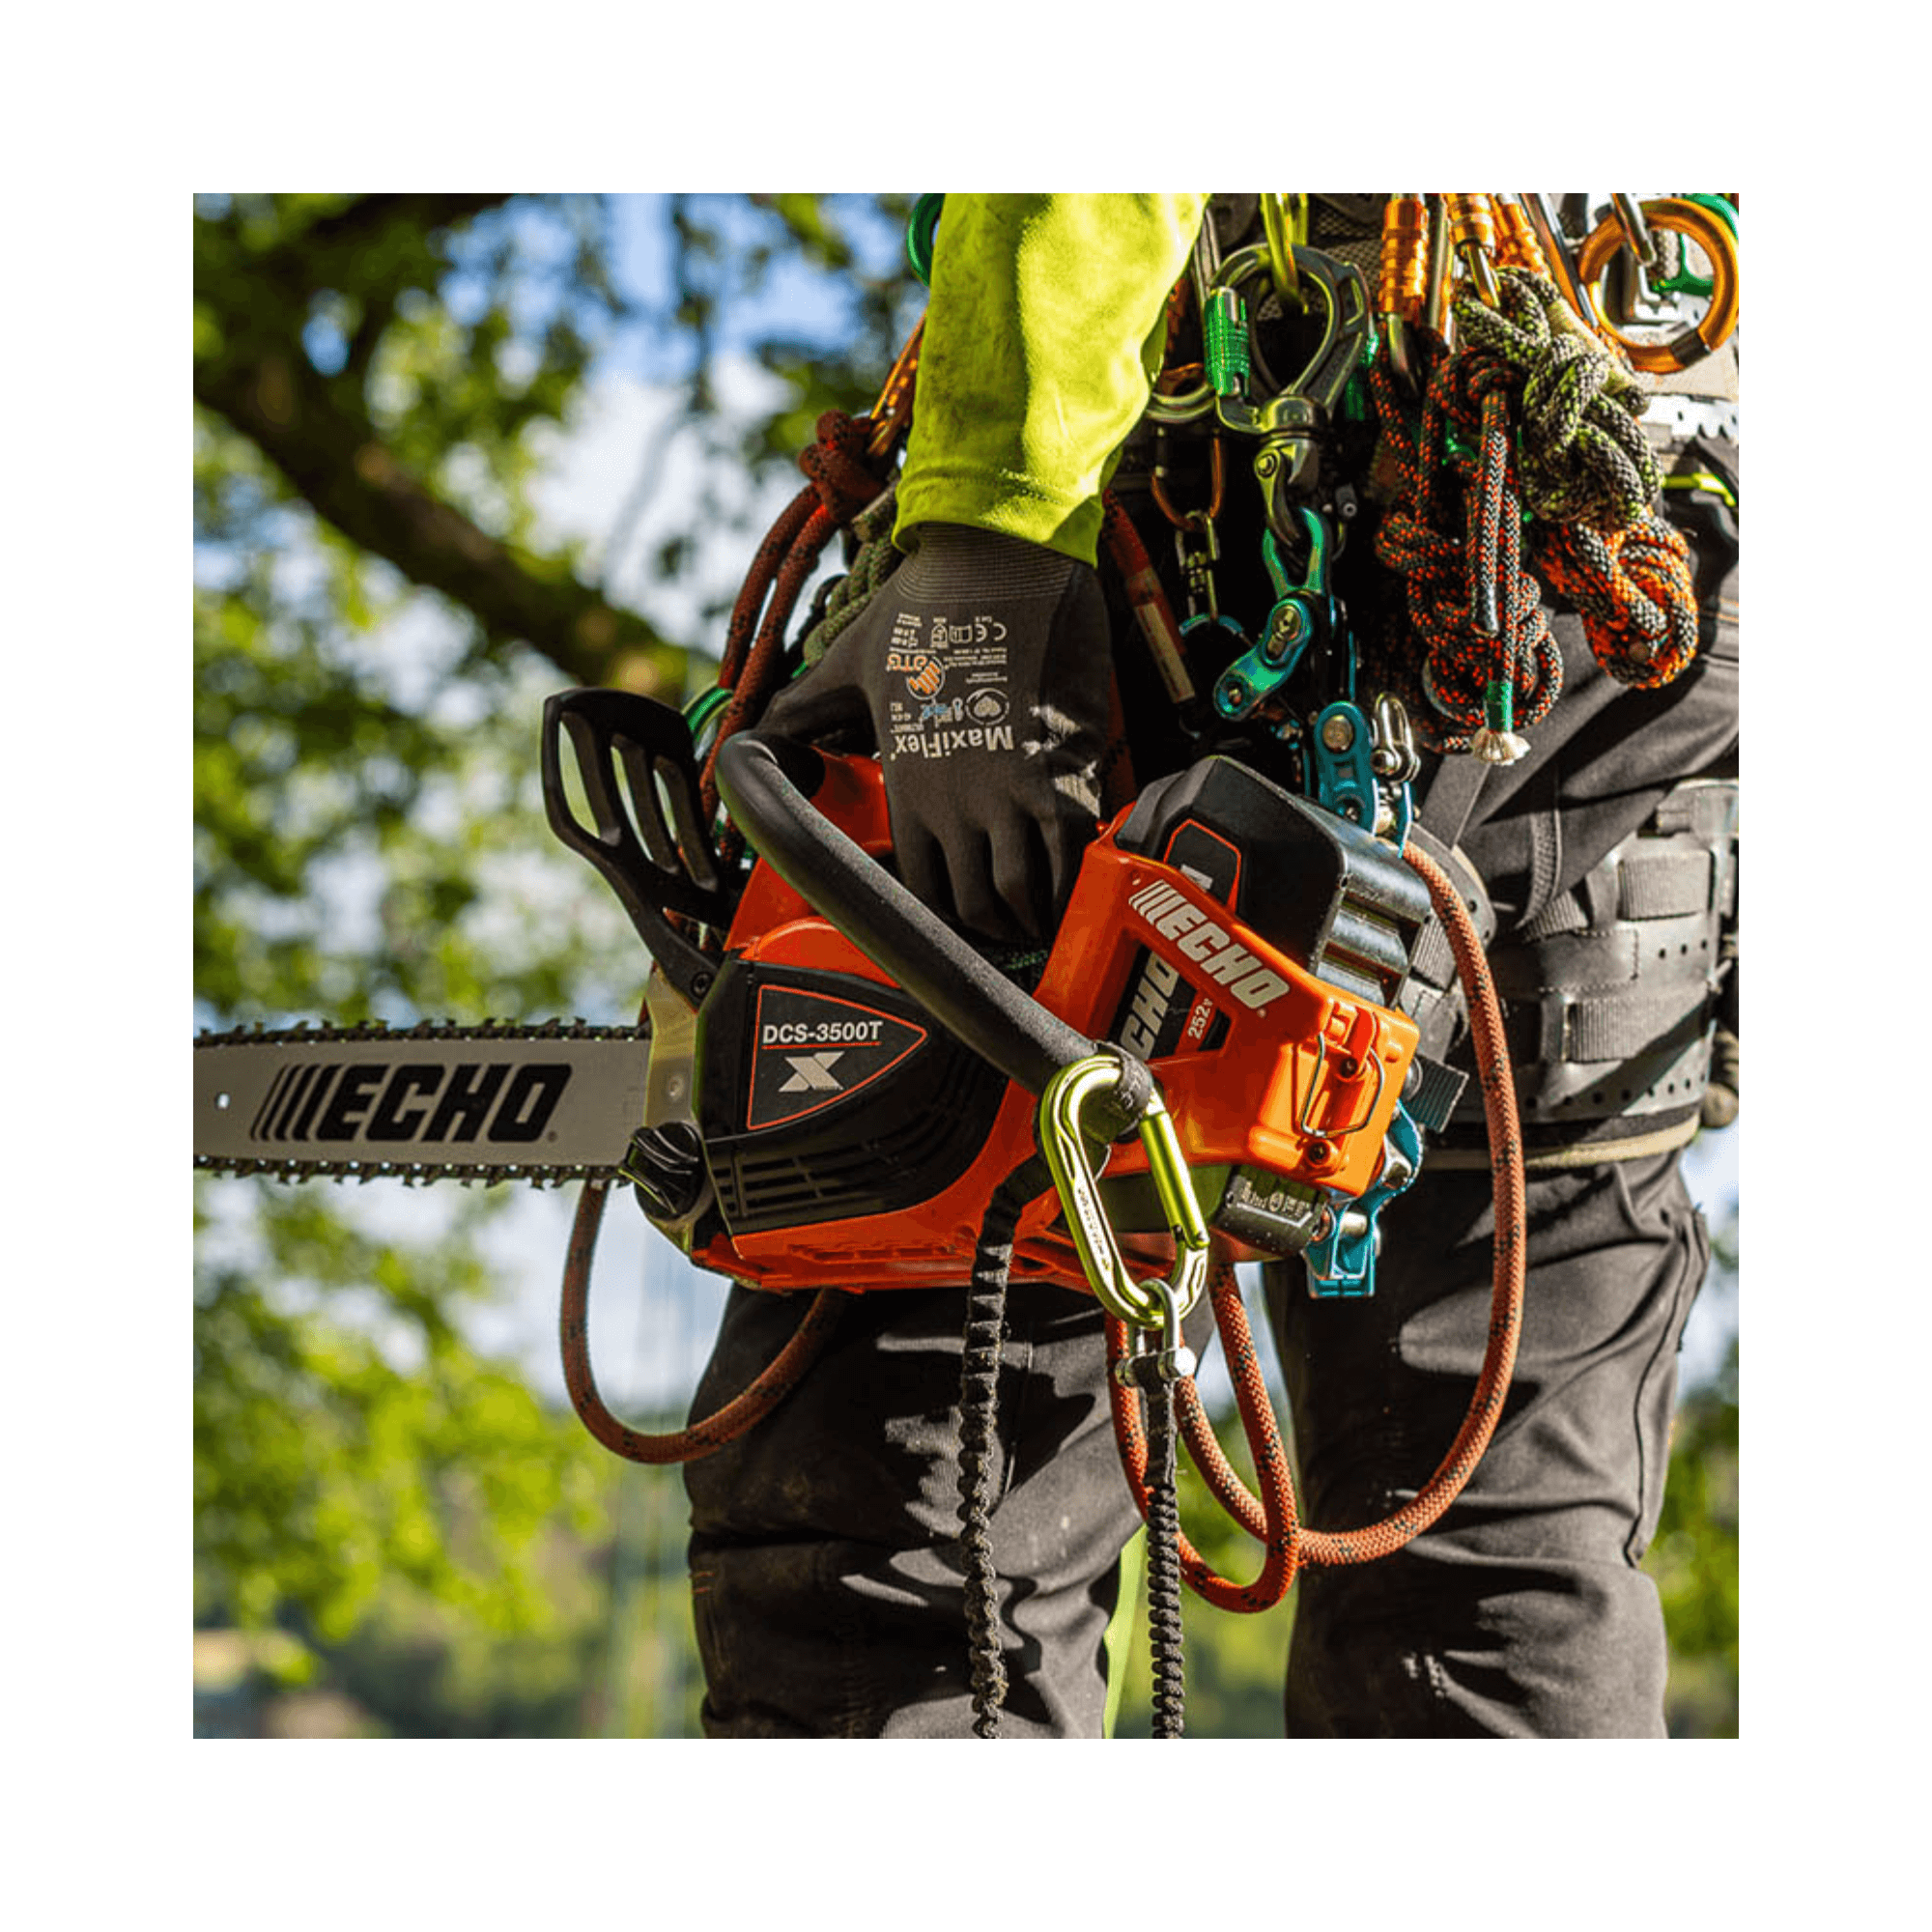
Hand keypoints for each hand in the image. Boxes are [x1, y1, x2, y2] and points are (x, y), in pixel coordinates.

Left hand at [760, 523, 1113, 941]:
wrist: (1002, 556)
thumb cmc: (926, 604)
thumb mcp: (850, 662)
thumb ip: (802, 710)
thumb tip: (751, 738)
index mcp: (908, 786)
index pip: (920, 891)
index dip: (938, 916)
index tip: (955, 915)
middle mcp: (960, 802)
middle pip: (978, 907)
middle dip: (992, 928)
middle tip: (1006, 925)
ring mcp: (1017, 792)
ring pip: (1028, 896)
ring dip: (1036, 914)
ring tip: (1043, 911)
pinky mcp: (1070, 771)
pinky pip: (1075, 855)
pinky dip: (1074, 879)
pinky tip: (1075, 876)